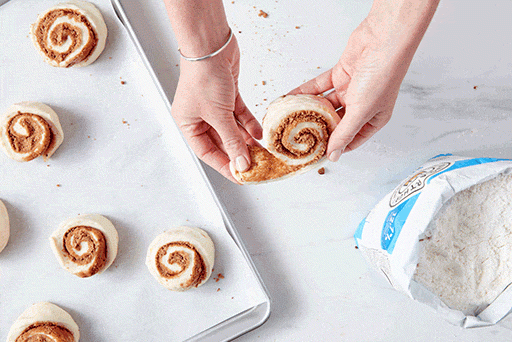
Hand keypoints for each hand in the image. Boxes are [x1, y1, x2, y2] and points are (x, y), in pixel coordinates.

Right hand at [171, 35, 261, 181]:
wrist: (211, 45)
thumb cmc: (203, 76)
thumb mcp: (218, 115)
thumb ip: (232, 141)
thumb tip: (242, 164)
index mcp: (188, 124)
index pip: (207, 153)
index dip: (224, 166)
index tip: (241, 177)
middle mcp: (199, 116)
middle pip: (221, 142)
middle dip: (239, 153)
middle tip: (256, 165)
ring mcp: (214, 105)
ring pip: (232, 129)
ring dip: (246, 140)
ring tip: (262, 152)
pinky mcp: (227, 95)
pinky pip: (240, 115)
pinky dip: (249, 124)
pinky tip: (260, 133)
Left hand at [290, 0, 438, 161]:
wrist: (384, 40)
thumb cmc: (383, 76)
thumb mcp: (362, 111)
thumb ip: (345, 133)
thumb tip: (334, 155)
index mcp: (374, 119)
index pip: (351, 139)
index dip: (334, 147)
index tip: (315, 154)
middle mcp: (362, 105)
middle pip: (336, 123)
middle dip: (318, 129)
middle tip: (298, 137)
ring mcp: (351, 89)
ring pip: (325, 104)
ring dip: (309, 110)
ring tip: (290, 118)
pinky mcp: (340, 74)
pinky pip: (319, 87)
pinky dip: (306, 92)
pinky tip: (292, 99)